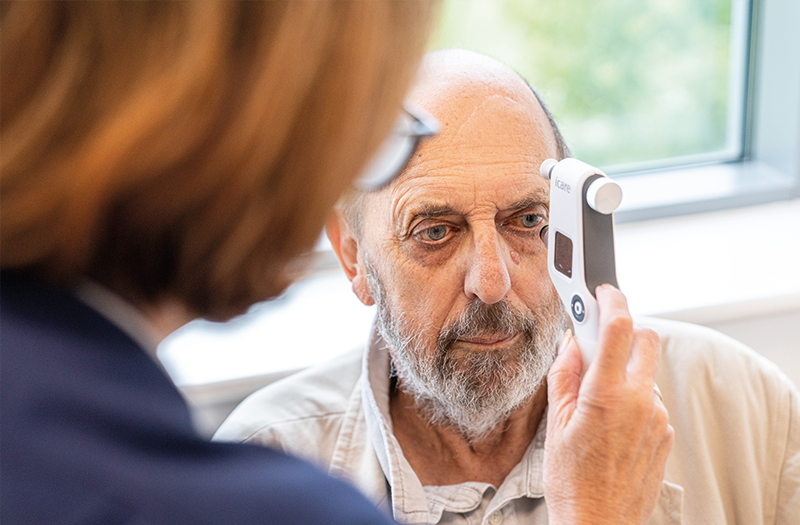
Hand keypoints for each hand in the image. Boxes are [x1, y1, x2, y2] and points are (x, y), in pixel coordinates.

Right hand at [543, 285, 672, 524]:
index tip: (604, 292)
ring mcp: (657, 419)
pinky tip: (612, 421)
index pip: (620, 329)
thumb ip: (564, 375)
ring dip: (626, 370)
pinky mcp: (665, 435)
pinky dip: (635, 397)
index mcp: (607, 395)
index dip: (612, 302)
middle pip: (646, 341)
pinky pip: (652, 400)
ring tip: (598, 397)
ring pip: (648, 372)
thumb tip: (571, 343)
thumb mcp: (554, 423)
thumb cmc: (570, 479)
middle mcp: (641, 402)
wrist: (597, 522)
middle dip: (624, 332)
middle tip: (599, 344)